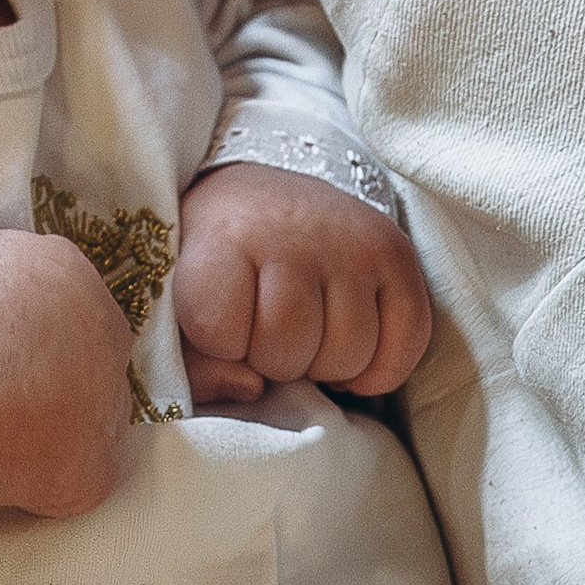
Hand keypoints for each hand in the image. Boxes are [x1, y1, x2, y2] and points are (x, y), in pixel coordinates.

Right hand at [0, 227, 131, 517]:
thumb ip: (1, 290)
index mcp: (64, 270)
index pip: (67, 312)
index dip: (30, 345)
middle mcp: (103, 329)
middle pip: (88, 366)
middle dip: (49, 388)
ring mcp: (106, 402)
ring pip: (86, 426)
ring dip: (46, 437)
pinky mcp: (89, 468)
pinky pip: (72, 484)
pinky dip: (36, 487)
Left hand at [173, 162, 430, 406]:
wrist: (258, 195)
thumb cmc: (211, 258)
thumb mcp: (177, 298)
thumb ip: (191, 361)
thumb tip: (250, 388)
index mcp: (222, 236)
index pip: (219, 331)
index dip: (218, 345)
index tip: (218, 321)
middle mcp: (293, 232)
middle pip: (287, 348)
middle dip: (271, 359)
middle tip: (265, 331)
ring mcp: (350, 242)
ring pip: (348, 355)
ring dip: (323, 366)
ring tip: (305, 335)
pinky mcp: (395, 253)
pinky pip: (407, 343)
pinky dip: (379, 369)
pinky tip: (345, 351)